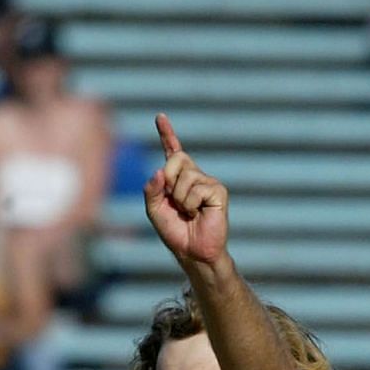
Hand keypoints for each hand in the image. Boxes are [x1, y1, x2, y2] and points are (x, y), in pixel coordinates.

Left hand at [144, 113, 228, 267]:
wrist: (192, 252)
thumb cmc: (175, 232)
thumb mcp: (154, 210)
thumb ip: (151, 190)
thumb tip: (159, 171)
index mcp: (178, 177)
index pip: (172, 150)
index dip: (166, 133)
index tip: (160, 116)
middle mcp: (194, 175)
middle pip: (176, 158)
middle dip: (169, 180)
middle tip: (175, 202)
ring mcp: (208, 182)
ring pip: (185, 177)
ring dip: (180, 199)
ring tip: (188, 213)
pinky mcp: (218, 191)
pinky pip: (197, 189)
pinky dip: (191, 205)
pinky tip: (198, 214)